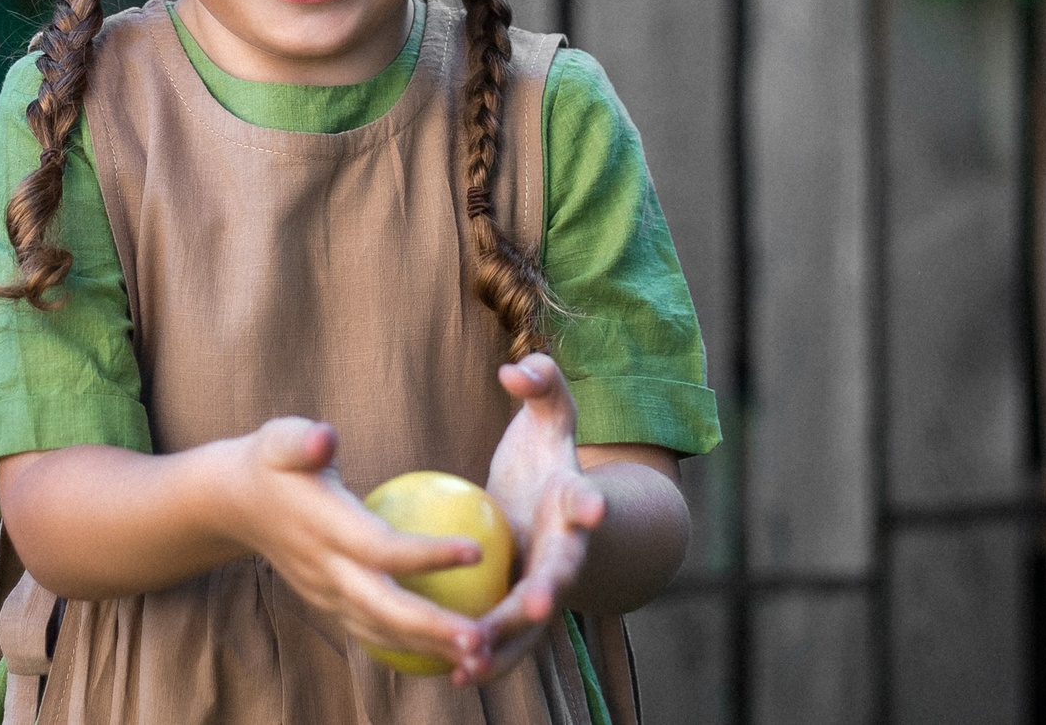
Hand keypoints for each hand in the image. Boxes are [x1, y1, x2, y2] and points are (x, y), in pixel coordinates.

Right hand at [222, 416, 489, 673]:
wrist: (236, 505)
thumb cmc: (272, 462)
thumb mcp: (279, 439)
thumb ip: (301, 440)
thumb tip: (325, 437)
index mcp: (324, 529)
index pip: (380, 549)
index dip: (427, 554)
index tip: (478, 550)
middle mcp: (326, 571)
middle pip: (383, 609)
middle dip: (431, 629)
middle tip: (480, 640)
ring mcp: (326, 593)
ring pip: (380, 630)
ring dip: (428, 647)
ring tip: (480, 656)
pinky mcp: (330, 603)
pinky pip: (374, 631)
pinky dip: (411, 644)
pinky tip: (450, 647)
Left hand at [454, 354, 607, 686]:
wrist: (556, 509)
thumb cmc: (547, 455)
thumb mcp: (548, 415)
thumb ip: (541, 384)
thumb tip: (515, 369)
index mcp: (575, 499)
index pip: (584, 498)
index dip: (591, 502)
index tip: (593, 505)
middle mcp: (569, 549)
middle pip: (563, 572)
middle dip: (551, 588)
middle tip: (537, 603)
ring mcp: (551, 585)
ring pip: (533, 622)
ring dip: (508, 642)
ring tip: (473, 661)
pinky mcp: (527, 612)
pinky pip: (508, 640)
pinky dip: (487, 658)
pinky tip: (452, 676)